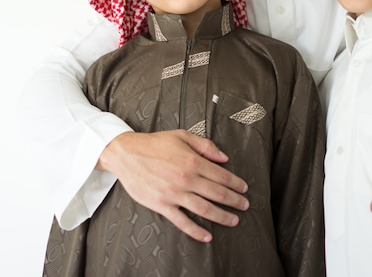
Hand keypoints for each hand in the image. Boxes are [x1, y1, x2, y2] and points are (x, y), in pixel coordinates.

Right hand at [98, 130, 248, 242]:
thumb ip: (206, 146)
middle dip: (234, 201)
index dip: (236, 183)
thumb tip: (224, 157)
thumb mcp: (183, 136)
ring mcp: (174, 194)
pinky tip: (207, 235)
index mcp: (193, 161)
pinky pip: (182, 221)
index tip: (244, 188)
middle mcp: (186, 179)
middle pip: (217, 193)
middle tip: (245, 205)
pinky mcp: (162, 205)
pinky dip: (196, 230)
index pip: (221, 176)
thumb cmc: (155, 144)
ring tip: (234, 220)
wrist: (127, 154)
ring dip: (222, 216)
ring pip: (204, 209)